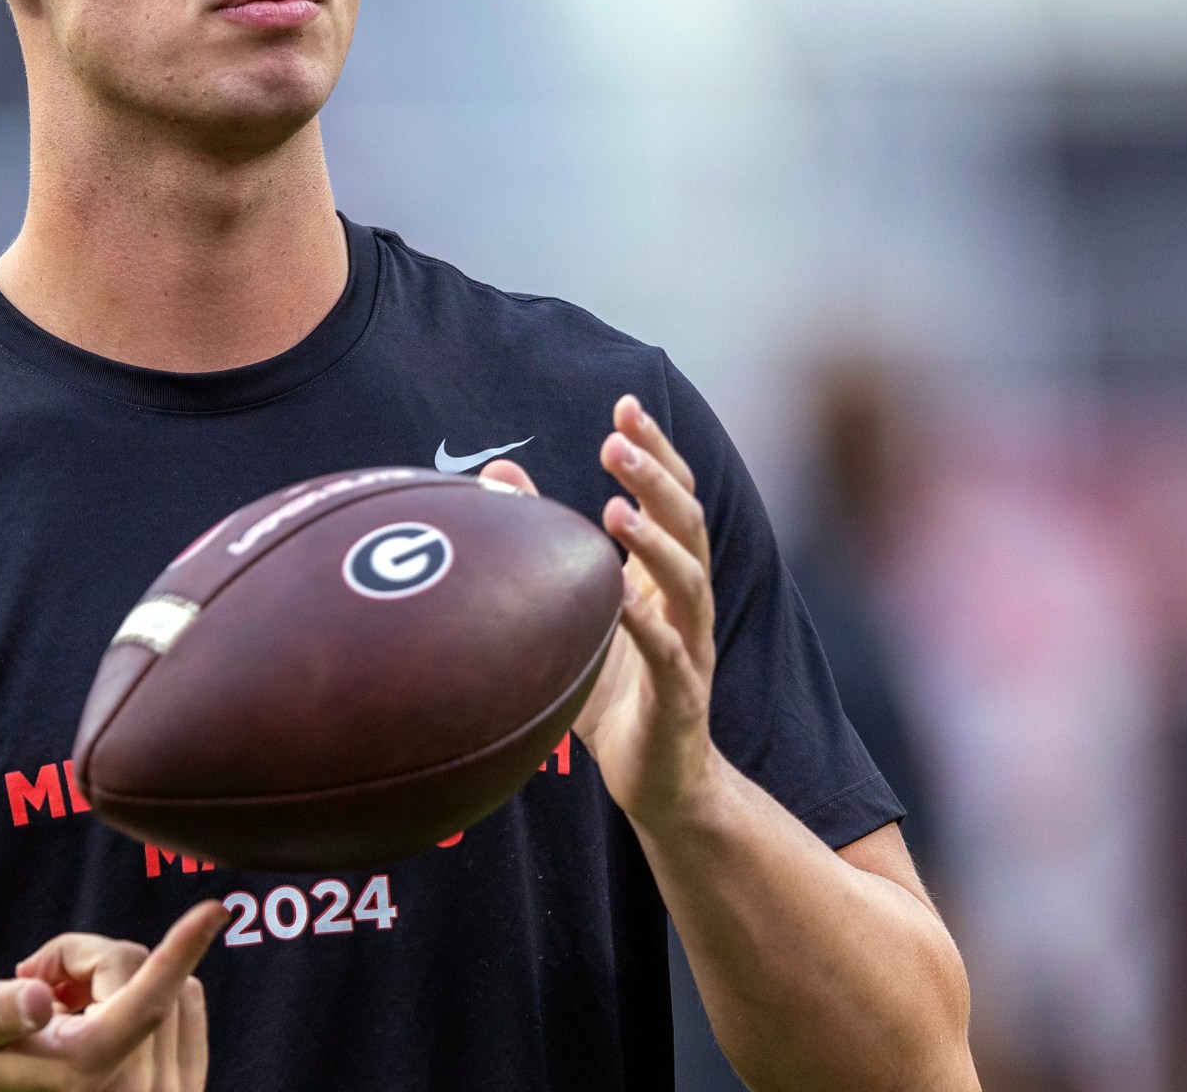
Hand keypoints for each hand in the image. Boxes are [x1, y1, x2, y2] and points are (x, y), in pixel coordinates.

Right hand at [0, 902, 222, 1091]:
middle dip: (87, 960)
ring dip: (121, 977)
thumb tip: (38, 998)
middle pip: (137, 968)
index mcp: (92, 1070)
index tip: (214, 910)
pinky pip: (189, 1004)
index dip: (181, 949)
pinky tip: (108, 1017)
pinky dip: (154, 993)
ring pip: (171, 982)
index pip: (148, 1000)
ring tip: (70, 1006)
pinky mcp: (192, 1086)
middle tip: (41, 982)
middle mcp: (142, 1091)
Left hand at [480, 394, 721, 829]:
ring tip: (618, 507)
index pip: (672, 497)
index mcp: (664, 575)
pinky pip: (669, 655)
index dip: (655, 450)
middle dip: (656, 477)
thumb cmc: (615, 690)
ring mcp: (689, 646)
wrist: (660, 779)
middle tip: (617, 441)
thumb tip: (497, 474)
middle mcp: (686, 601)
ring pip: (688, 581)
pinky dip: (648, 626)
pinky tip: (623, 602)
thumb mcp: (576, 609)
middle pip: (688, 523)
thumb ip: (547, 544)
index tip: (625, 406)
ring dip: (655, 541)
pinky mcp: (679, 696)